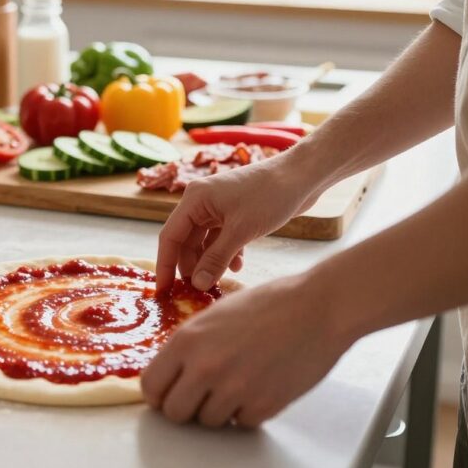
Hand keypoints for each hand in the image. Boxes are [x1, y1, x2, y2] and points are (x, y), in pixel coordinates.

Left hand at [141, 274, 352, 426]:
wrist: (317, 308)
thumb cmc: (270, 305)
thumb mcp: (215, 316)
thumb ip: (190, 346)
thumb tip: (172, 374)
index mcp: (188, 340)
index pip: (152, 385)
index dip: (158, 394)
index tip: (167, 394)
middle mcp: (205, 367)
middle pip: (174, 412)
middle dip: (186, 407)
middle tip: (201, 396)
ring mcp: (234, 389)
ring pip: (208, 422)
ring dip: (219, 409)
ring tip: (237, 383)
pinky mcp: (263, 405)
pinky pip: (241, 423)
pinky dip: (247, 411)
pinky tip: (259, 385)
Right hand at [157, 156, 319, 290]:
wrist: (303, 176)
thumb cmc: (270, 196)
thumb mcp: (241, 231)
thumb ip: (216, 259)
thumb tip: (197, 284)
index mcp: (194, 199)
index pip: (170, 236)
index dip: (165, 264)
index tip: (164, 291)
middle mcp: (201, 202)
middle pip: (185, 241)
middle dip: (191, 266)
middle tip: (196, 292)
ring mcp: (218, 208)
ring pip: (204, 242)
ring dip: (211, 262)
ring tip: (220, 281)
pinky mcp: (234, 214)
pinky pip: (221, 239)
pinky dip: (226, 253)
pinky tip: (239, 266)